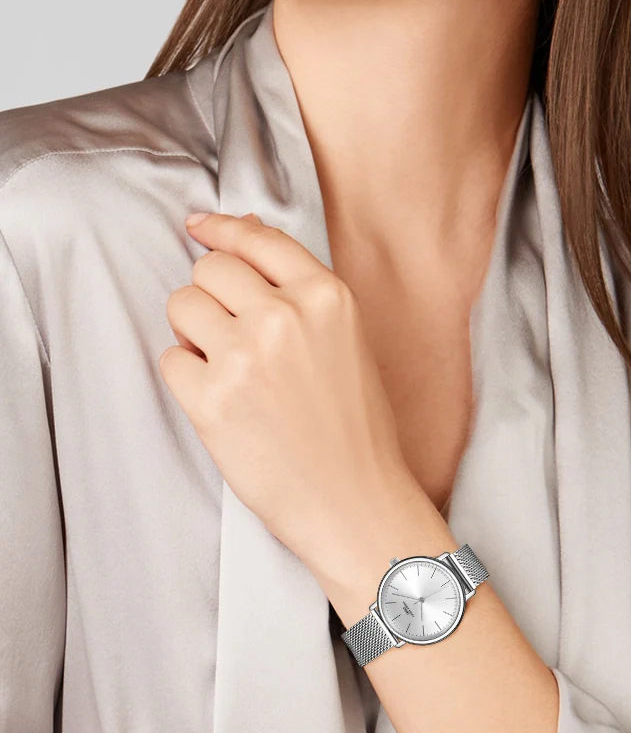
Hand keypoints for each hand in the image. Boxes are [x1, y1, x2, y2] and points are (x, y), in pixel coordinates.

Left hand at [159, 212, 429, 587]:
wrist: (357, 503)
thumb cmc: (358, 433)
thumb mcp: (350, 344)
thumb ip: (302, 293)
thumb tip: (242, 234)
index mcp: (327, 298)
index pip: (256, 239)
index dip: (220, 231)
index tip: (199, 229)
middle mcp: (285, 317)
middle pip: (210, 269)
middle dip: (211, 297)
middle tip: (229, 336)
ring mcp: (245, 356)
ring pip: (181, 306)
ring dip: (194, 334)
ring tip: (228, 372)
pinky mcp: (211, 400)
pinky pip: (170, 360)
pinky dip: (187, 380)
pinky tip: (222, 404)